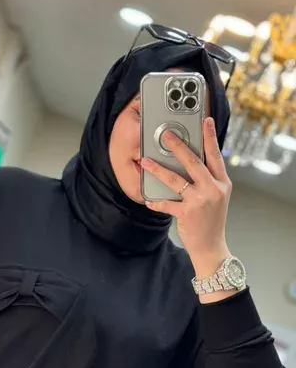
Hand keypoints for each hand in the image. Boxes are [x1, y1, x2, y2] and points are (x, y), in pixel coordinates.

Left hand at [141, 117, 231, 278]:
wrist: (211, 247)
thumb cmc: (211, 221)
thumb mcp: (217, 197)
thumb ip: (208, 180)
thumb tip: (191, 164)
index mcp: (222, 182)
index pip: (215, 155)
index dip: (210, 136)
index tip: (206, 120)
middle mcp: (213, 189)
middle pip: (193, 162)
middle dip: (178, 146)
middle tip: (166, 134)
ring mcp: (200, 201)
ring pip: (175, 180)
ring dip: (158, 169)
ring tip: (145, 161)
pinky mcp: (187, 213)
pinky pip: (167, 204)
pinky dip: (156, 202)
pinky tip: (148, 199)